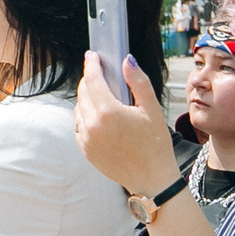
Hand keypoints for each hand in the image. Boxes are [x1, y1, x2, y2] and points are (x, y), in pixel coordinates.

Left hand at [74, 51, 179, 195]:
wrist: (152, 180)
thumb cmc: (156, 145)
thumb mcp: (152, 109)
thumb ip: (138, 82)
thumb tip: (126, 60)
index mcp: (109, 112)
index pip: (93, 80)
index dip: (92, 64)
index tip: (93, 55)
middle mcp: (92, 125)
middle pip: (83, 92)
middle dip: (89, 79)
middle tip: (98, 71)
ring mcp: (86, 139)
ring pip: (78, 108)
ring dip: (86, 97)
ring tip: (100, 93)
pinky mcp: (85, 150)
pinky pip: (78, 126)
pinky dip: (84, 116)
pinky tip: (98, 115)